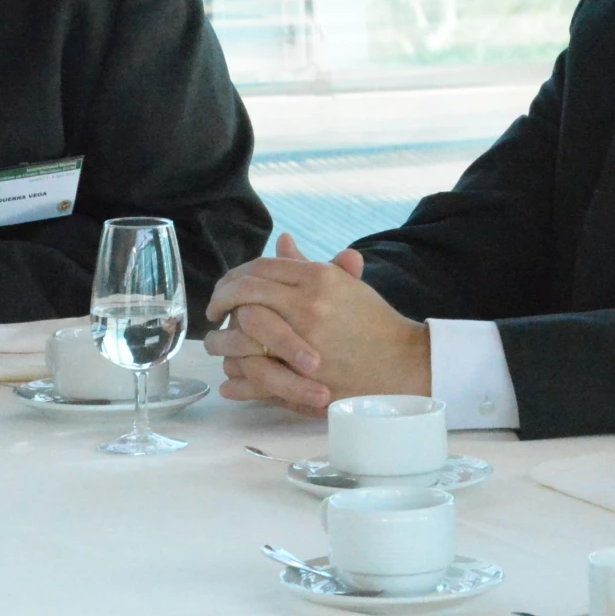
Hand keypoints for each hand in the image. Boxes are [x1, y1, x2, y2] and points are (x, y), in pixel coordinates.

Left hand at [204, 233, 430, 415]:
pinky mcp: (301, 375)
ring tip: (216, 342)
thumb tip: (281, 241)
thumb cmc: (372, 322)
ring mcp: (302, 340)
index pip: (261, 267)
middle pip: (245, 293)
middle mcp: (308, 305)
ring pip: (241, 331)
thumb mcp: (344, 286)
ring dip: (220, 337)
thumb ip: (307, 264)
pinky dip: (235, 374)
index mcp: (320, 278)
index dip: (235, 276)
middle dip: (220, 300)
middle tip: (213, 310)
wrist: (401, 363)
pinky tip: (229, 374)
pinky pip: (252, 371)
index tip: (225, 288)